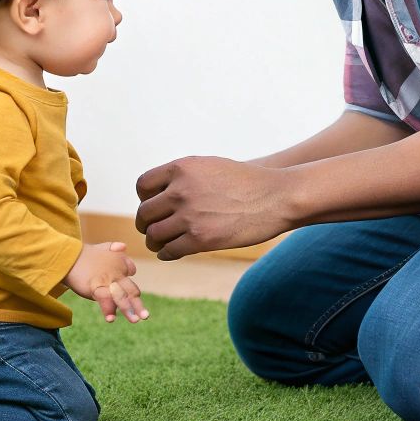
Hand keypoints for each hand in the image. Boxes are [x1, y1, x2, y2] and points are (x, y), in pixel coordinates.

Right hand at [63, 241, 147, 322]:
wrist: (67, 256)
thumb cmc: (81, 254)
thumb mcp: (100, 247)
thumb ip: (112, 247)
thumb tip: (124, 246)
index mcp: (119, 261)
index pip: (131, 272)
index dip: (130, 284)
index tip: (134, 294)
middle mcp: (117, 272)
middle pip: (131, 289)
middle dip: (138, 304)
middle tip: (145, 316)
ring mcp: (108, 280)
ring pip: (122, 296)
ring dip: (128, 309)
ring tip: (135, 321)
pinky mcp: (96, 286)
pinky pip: (105, 300)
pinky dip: (108, 310)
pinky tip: (111, 320)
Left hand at [135, 156, 294, 259]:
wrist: (276, 197)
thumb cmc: (246, 182)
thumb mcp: (211, 167)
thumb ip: (184, 177)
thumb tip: (159, 194)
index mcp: (182, 168)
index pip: (143, 186)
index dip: (145, 199)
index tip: (154, 206)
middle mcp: (181, 191)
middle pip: (145, 213)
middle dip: (147, 223)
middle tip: (153, 229)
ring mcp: (189, 216)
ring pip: (154, 235)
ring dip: (155, 242)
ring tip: (161, 243)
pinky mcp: (200, 239)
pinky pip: (169, 251)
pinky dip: (167, 253)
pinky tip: (173, 251)